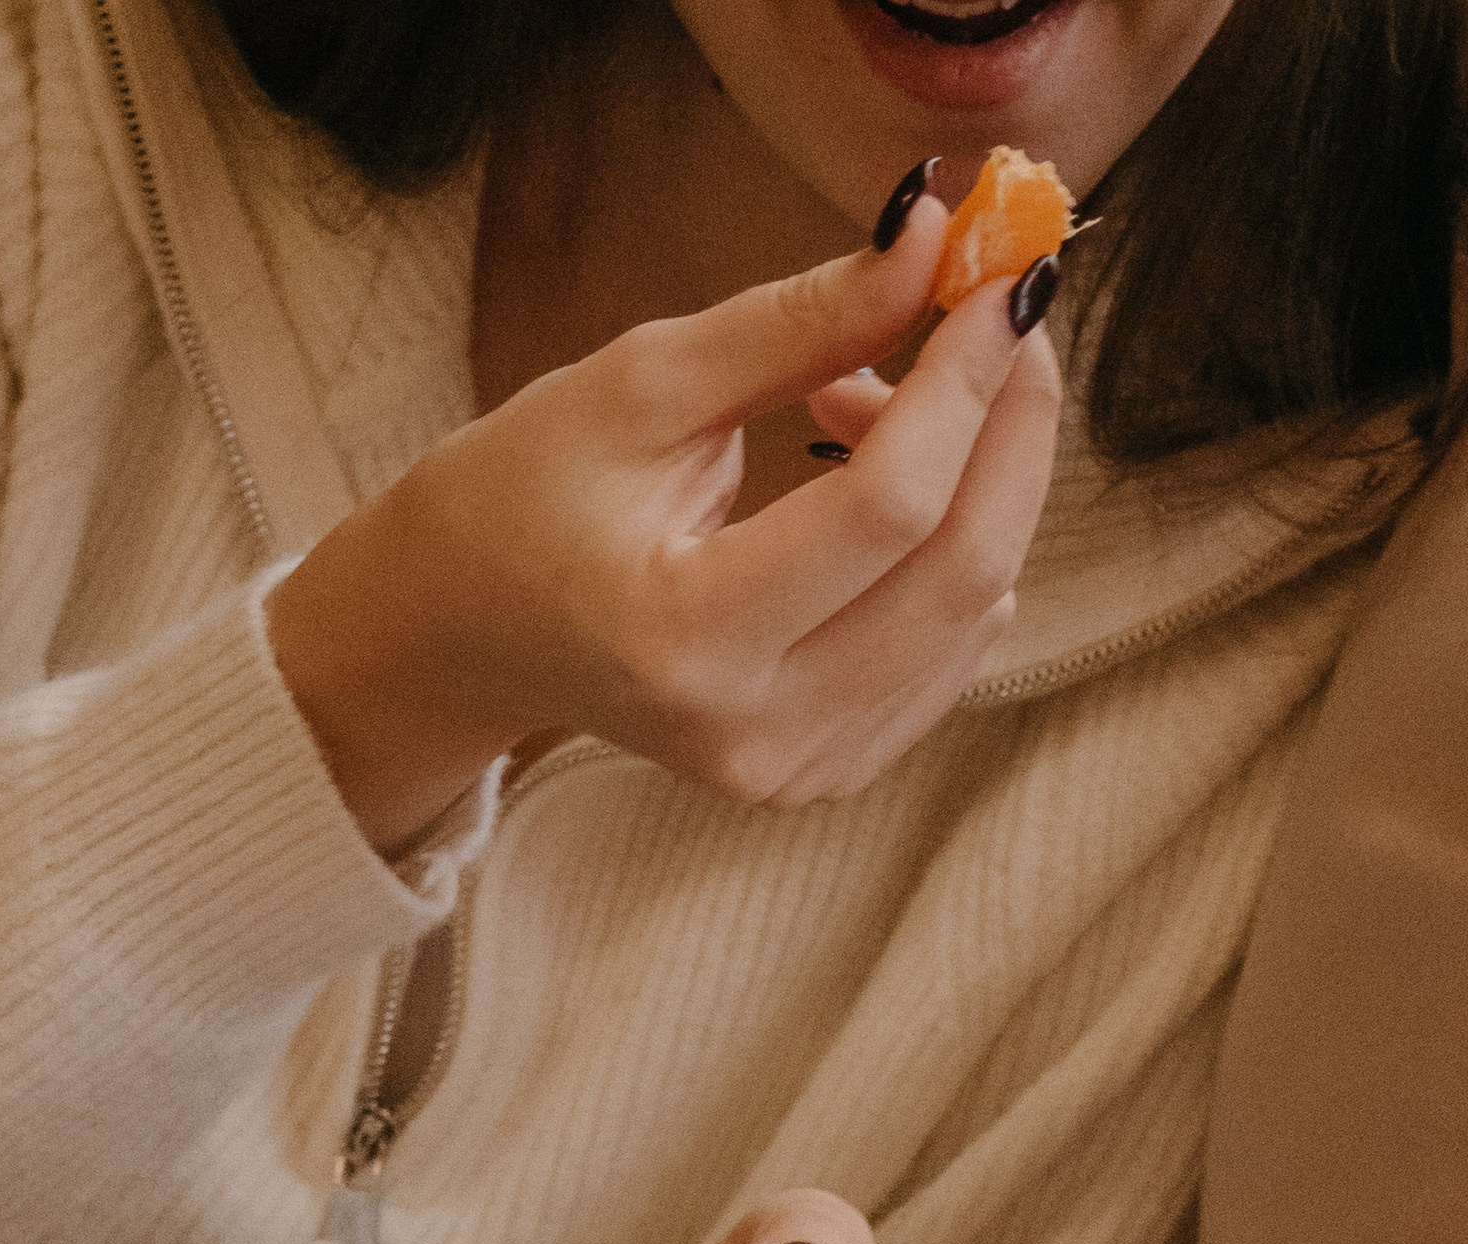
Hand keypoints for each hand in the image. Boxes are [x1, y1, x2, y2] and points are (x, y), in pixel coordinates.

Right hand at [267, 196, 1061, 851]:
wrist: (465, 632)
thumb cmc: (526, 494)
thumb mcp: (644, 383)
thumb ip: (800, 322)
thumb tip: (935, 240)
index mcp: (682, 640)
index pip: (886, 511)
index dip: (964, 381)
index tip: (996, 274)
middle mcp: (748, 729)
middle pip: (958, 573)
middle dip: (1008, 424)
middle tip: (998, 310)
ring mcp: (788, 768)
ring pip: (972, 613)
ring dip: (974, 479)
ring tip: (875, 398)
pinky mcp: (818, 772)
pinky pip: (947, 654)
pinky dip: (952, 549)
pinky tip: (878, 490)